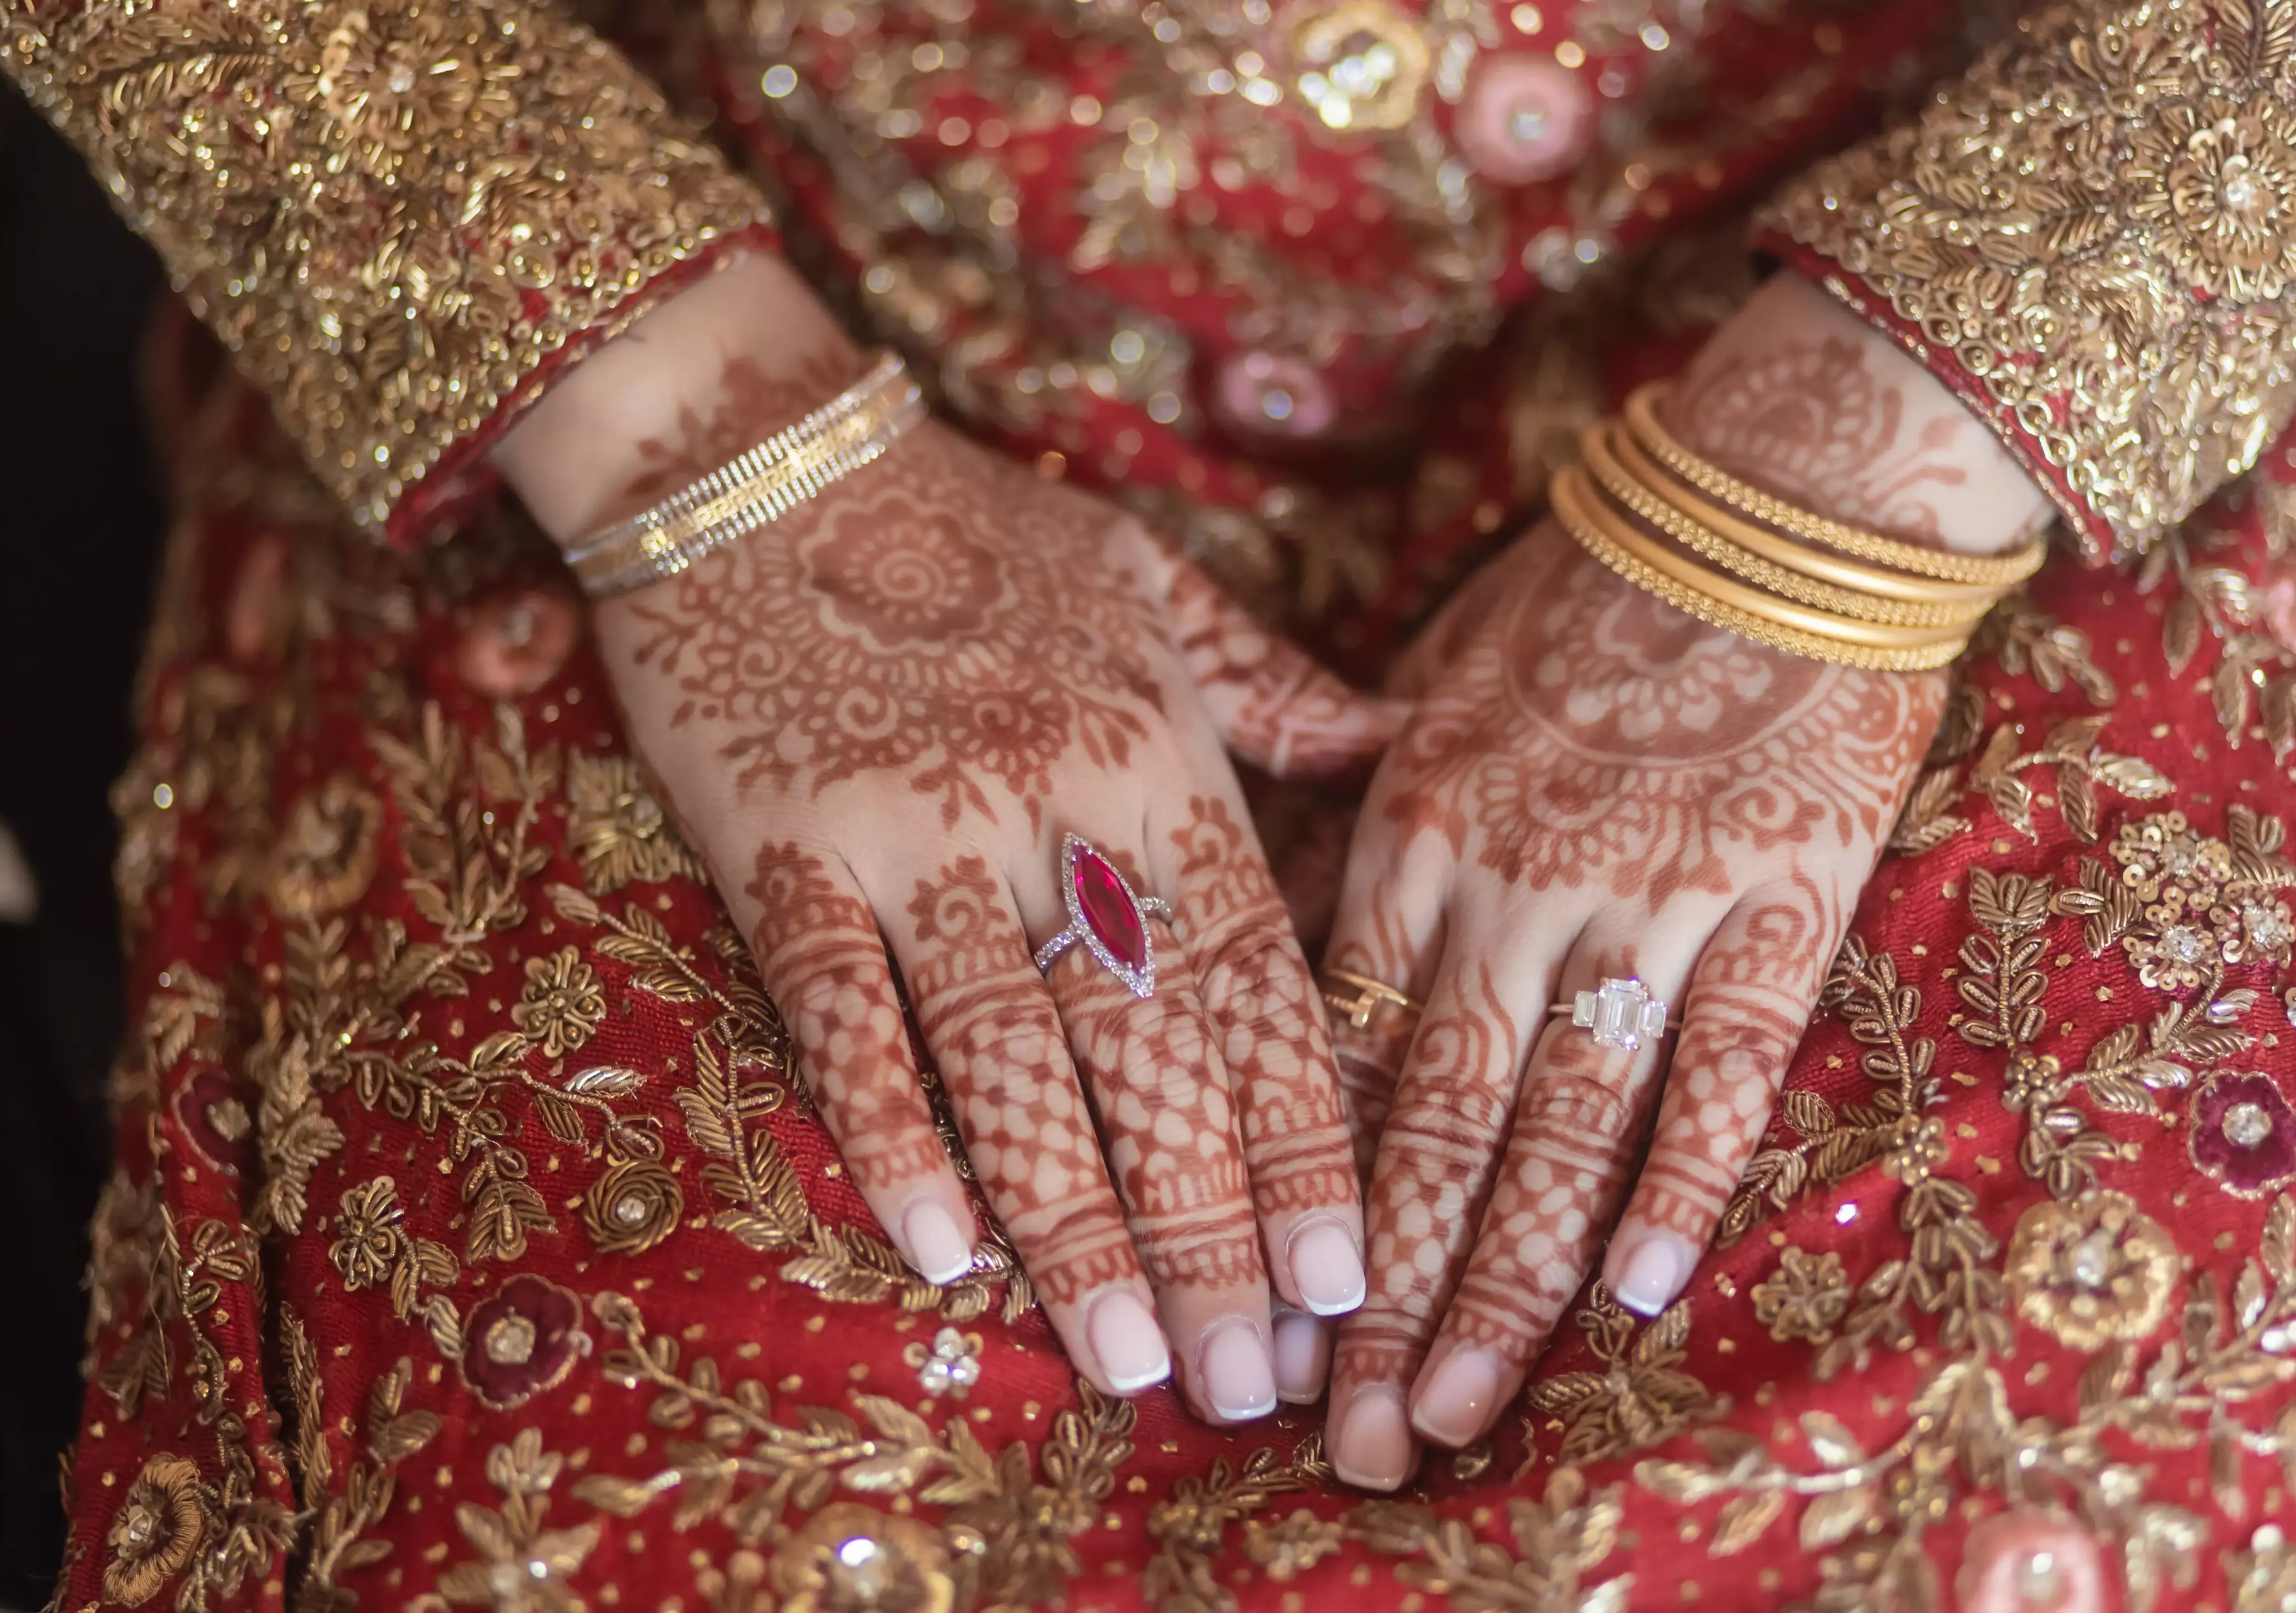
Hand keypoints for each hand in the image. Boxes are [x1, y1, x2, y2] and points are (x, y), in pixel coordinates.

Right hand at [502, 260, 1401, 1423]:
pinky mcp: (783, 847)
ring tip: (1121, 1358)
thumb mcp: (1151, 587)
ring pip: (1009, 1056)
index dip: (1304, 1135)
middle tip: (1248, 1379)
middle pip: (1151, 1051)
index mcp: (1155, 755)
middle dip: (1208, 1226)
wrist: (764, 453)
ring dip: (1071, 1220)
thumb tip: (1403, 741)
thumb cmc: (977, 528)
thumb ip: (1274, 690)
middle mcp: (1052, 806)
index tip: (1344, 1272)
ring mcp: (914, 833)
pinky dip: (887, 1129)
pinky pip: (842, 1010)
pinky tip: (936, 1248)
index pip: (1255, 979)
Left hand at [1313, 272, 2045, 1487]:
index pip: (1338, 1047)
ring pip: (1559, 1123)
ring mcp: (1648, 899)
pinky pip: (1723, 1065)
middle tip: (1333, 1431)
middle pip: (1431, 1120)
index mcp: (1415, 825)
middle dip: (1374, 1291)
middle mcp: (1513, 881)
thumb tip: (1300, 932)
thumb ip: (1365, 808)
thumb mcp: (1435, 678)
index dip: (1297, 1190)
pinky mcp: (1780, 902)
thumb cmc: (1590, 587)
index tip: (1258, 1308)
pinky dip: (1682, 1182)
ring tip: (1449, 1409)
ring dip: (1501, 1281)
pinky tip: (1639, 1299)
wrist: (1775, 504)